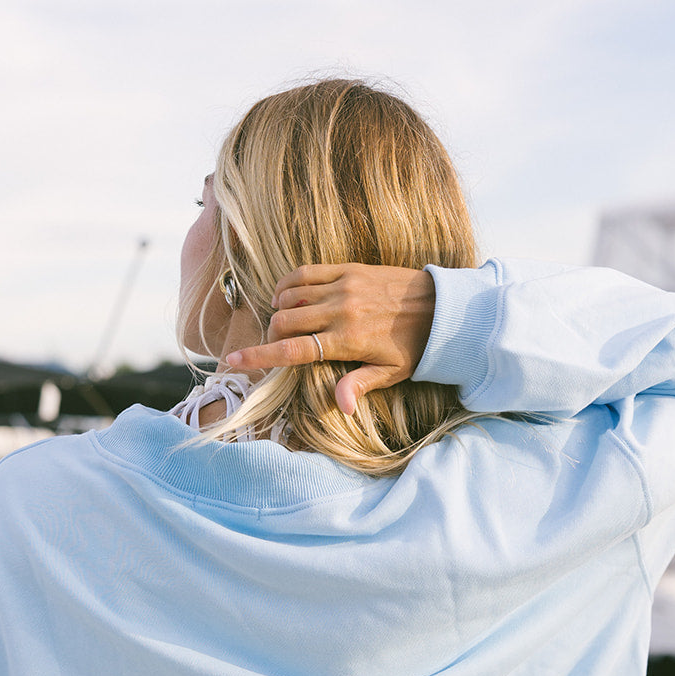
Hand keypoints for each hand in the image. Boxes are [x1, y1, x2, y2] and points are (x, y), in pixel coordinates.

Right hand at [225, 264, 435, 415]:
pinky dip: (288, 285)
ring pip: (289, 295)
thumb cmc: (415, 346)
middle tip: (278, 346)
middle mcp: (340, 310)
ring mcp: (343, 286)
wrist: (442, 306)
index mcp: (347, 340)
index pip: (292, 350)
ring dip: (278, 310)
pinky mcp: (348, 269)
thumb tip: (340, 406)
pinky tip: (287, 296)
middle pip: (283, 321)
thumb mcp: (391, 373)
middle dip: (271, 336)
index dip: (258, 356)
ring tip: (285, 323)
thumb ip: (359, 384)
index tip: (233, 361)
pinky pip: (305, 273)